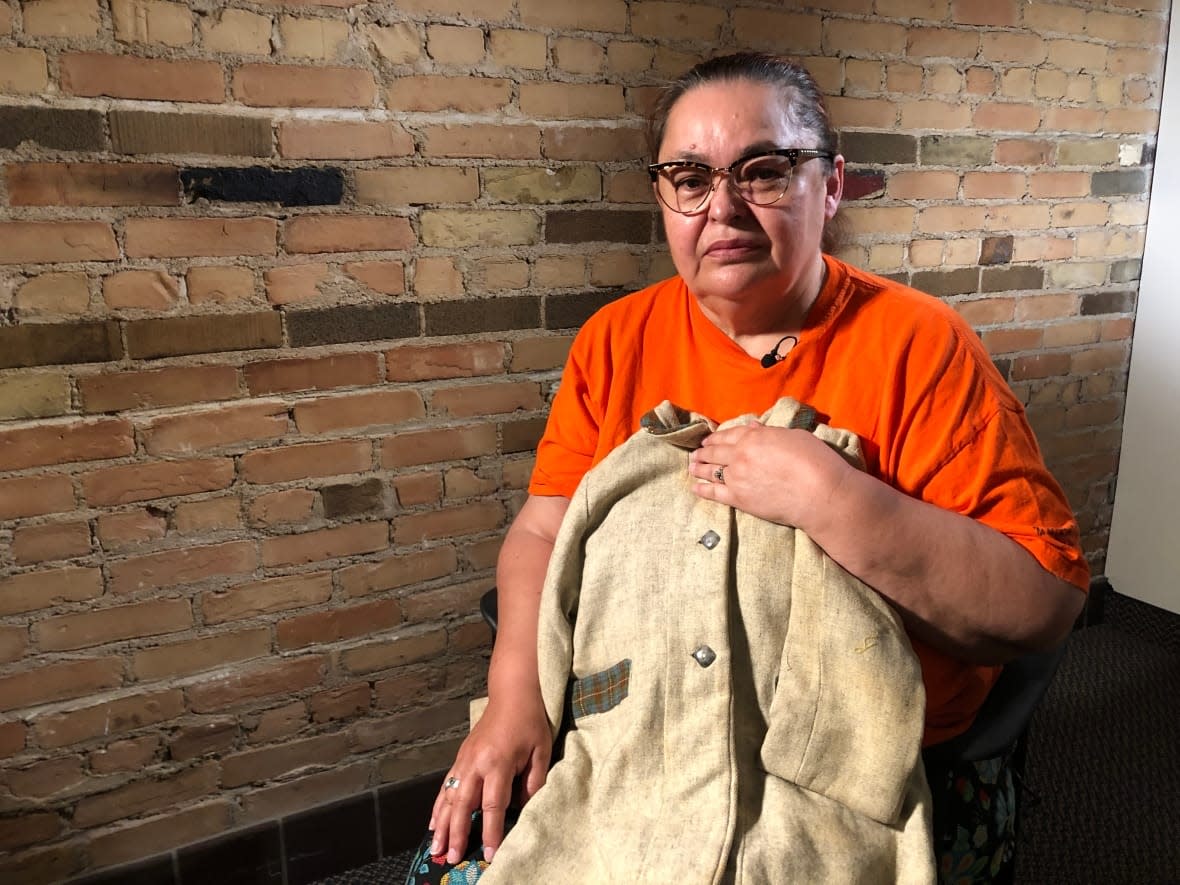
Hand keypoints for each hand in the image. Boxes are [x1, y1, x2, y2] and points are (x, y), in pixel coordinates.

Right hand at [428, 689, 551, 863]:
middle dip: (457, 832)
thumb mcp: (541, 751)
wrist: (512, 694)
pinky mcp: (460, 757)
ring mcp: (465, 759)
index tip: (490, 852)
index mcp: (499, 762)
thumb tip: (523, 809)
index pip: (494, 804)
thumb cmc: (529, 722)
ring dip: (442, 824)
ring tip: (435, 848)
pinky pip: (445, 785)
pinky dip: (438, 806)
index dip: (491, 830)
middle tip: (451, 857)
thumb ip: (534, 781)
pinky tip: (433, 823)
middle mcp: (477, 762)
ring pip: (449, 796)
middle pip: (464, 803)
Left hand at [687, 419, 853, 532]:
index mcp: (754, 437)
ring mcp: (736, 477)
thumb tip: (753, 426)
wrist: (820, 494)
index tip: (710, 439)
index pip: (729, 434)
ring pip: (710, 470)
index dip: (717, 437)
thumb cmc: (815, 461)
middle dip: (704, 451)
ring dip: (698, 467)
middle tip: (696, 453)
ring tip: (692, 467)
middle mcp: (740, 455)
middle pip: (715, 451)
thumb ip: (769, 432)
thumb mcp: (793, 436)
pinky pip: (714, 493)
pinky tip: (695, 488)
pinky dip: (702, 490)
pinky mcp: (738, 499)